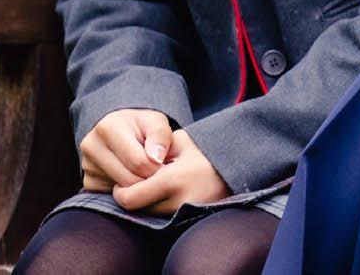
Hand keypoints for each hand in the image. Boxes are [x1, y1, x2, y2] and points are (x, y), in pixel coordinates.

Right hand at [78, 108, 171, 192]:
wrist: (120, 130)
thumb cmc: (142, 127)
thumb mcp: (156, 121)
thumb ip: (161, 135)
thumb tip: (156, 158)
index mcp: (107, 128)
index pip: (139, 161)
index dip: (158, 166)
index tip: (165, 163)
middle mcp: (91, 146)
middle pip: (129, 178)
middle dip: (149, 178)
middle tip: (159, 171)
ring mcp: (87, 166)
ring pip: (121, 191)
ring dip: (139, 186)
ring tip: (147, 172)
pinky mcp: (88, 182)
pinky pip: (113, 197)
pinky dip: (127, 191)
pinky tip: (132, 176)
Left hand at [113, 129, 230, 214]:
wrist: (238, 167)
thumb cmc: (205, 150)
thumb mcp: (180, 141)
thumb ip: (153, 150)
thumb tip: (133, 159)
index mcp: (170, 180)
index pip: (129, 199)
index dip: (121, 192)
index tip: (124, 181)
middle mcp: (177, 202)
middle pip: (138, 210)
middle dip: (133, 198)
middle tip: (137, 184)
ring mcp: (185, 213)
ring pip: (151, 216)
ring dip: (147, 204)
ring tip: (154, 187)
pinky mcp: (190, 219)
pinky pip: (165, 218)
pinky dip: (161, 208)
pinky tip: (165, 194)